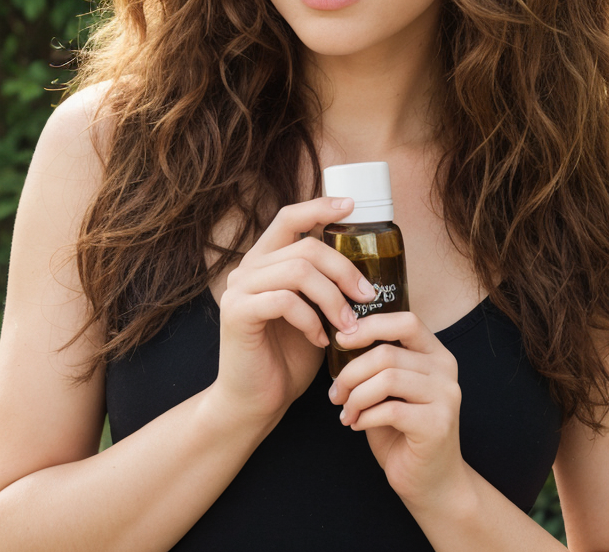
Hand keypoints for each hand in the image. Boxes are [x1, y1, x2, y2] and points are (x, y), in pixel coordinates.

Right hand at [210, 196, 378, 426]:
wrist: (257, 402)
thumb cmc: (289, 357)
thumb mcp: (316, 313)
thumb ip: (327, 286)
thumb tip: (371, 270)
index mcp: (267, 260)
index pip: (290, 217)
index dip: (320, 206)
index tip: (351, 207)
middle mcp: (249, 267)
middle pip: (306, 247)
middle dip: (344, 269)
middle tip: (368, 296)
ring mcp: (239, 288)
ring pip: (297, 271)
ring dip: (332, 298)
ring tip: (349, 325)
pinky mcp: (237, 312)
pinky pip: (284, 300)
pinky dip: (311, 319)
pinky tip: (321, 340)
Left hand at [327, 312, 469, 508]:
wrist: (431, 482)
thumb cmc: (403, 431)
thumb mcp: (390, 390)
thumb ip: (378, 364)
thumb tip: (341, 339)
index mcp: (436, 353)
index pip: (406, 321)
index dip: (370, 325)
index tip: (341, 339)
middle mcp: (446, 369)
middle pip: (387, 353)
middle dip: (351, 372)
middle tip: (335, 392)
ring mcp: (446, 396)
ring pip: (387, 379)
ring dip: (355, 396)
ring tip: (346, 411)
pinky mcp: (437, 425)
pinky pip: (389, 410)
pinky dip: (365, 416)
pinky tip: (357, 425)